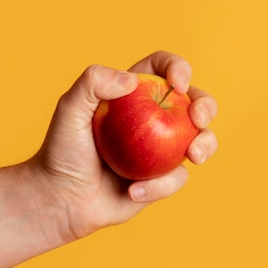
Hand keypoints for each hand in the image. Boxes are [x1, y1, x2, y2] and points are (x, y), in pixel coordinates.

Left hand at [33, 51, 217, 242]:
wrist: (60, 200)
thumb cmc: (62, 151)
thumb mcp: (69, 110)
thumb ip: (92, 83)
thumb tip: (131, 80)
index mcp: (134, 95)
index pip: (162, 69)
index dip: (178, 68)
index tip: (177, 84)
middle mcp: (154, 119)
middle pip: (194, 101)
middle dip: (206, 105)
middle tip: (198, 119)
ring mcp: (162, 150)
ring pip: (201, 140)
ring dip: (206, 144)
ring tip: (193, 156)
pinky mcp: (162, 180)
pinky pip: (177, 179)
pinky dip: (158, 186)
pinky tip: (132, 192)